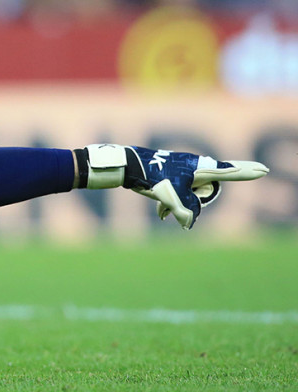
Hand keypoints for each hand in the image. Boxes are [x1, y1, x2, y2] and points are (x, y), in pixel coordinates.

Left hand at [77, 144, 268, 228]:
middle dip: (195, 202)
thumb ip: (185, 211)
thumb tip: (188, 224)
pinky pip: (180, 195)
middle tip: (176, 201)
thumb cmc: (150, 177)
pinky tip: (160, 214)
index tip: (264, 169)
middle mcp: (195, 167)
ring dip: (179, 206)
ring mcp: (184, 171)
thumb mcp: (169, 196)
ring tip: (163, 208)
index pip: (228, 171)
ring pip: (192, 196)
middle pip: (208, 191)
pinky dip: (171, 205)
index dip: (247, 172)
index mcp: (199, 168)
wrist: (127, 167)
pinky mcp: (173, 176)